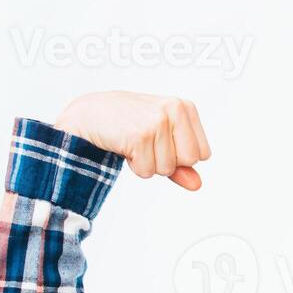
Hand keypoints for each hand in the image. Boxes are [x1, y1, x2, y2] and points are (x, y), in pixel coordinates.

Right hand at [53, 91, 211, 191]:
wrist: (89, 114)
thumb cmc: (128, 124)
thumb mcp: (161, 139)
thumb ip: (182, 163)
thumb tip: (197, 185)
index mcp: (185, 107)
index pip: (203, 154)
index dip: (180, 156)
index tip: (161, 140)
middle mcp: (174, 110)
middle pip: (189, 161)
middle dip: (167, 161)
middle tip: (146, 142)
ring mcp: (157, 122)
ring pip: (167, 168)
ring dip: (148, 163)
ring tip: (134, 142)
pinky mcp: (140, 136)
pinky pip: (147, 171)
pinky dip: (135, 166)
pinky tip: (125, 145)